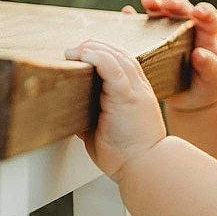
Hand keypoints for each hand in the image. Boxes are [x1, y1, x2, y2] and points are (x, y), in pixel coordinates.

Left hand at [63, 39, 167, 179]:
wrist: (145, 168)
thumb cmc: (127, 156)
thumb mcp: (106, 130)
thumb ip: (93, 117)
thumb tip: (71, 115)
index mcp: (136, 95)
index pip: (123, 64)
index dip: (104, 55)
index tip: (84, 56)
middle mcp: (139, 89)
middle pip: (120, 55)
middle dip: (95, 47)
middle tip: (74, 51)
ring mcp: (135, 91)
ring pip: (117, 56)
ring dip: (93, 49)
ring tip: (74, 51)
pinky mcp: (128, 97)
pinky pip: (113, 68)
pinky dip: (98, 57)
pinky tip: (84, 55)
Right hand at [120, 0, 216, 112]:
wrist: (192, 97)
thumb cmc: (208, 84)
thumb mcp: (214, 78)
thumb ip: (210, 66)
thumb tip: (199, 54)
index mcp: (207, 35)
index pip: (209, 18)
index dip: (204, 12)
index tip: (197, 12)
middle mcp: (187, 28)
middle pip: (182, 9)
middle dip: (175, 3)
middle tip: (166, 4)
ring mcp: (168, 33)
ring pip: (162, 13)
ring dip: (154, 5)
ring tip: (147, 1)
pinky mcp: (151, 41)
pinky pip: (141, 27)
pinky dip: (133, 19)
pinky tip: (126, 13)